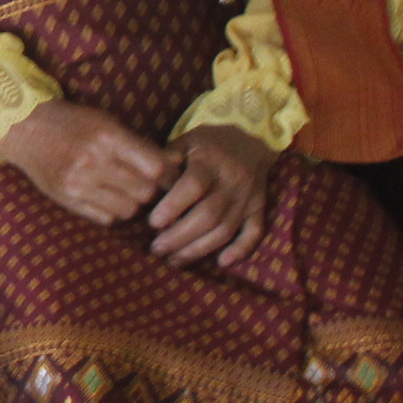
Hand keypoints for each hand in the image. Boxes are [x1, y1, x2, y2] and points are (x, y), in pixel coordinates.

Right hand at [0, 101, 179, 227]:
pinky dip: (111, 212)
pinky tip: (105, 198)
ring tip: (124, 191)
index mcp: (108, 138)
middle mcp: (94, 162)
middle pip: (145, 192)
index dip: (168, 175)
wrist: (25, 128)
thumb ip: (140, 145)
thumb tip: (176, 163)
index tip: (168, 176)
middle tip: (145, 184)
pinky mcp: (66, 199)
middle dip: (150, 190)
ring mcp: (78, 183)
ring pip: (129, 210)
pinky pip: (106, 219)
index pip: (156, 168)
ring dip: (132, 203)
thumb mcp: (107, 123)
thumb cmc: (72, 123)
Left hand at [143, 123, 277, 266]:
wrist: (251, 139)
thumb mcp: (185, 142)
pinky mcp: (258, 208)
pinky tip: (221, 263)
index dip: (172, 207)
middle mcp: (232, 181)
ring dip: (199, 249)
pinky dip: (240, 250)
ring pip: (226, 229)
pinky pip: (254, 232)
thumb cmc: (208, 144)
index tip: (153, 223)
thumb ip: (165, 162)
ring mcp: (248, 197)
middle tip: (156, 249)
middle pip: (208, 215)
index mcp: (210, 161)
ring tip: (174, 260)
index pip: (193, 187)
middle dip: (180, 236)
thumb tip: (143, 184)